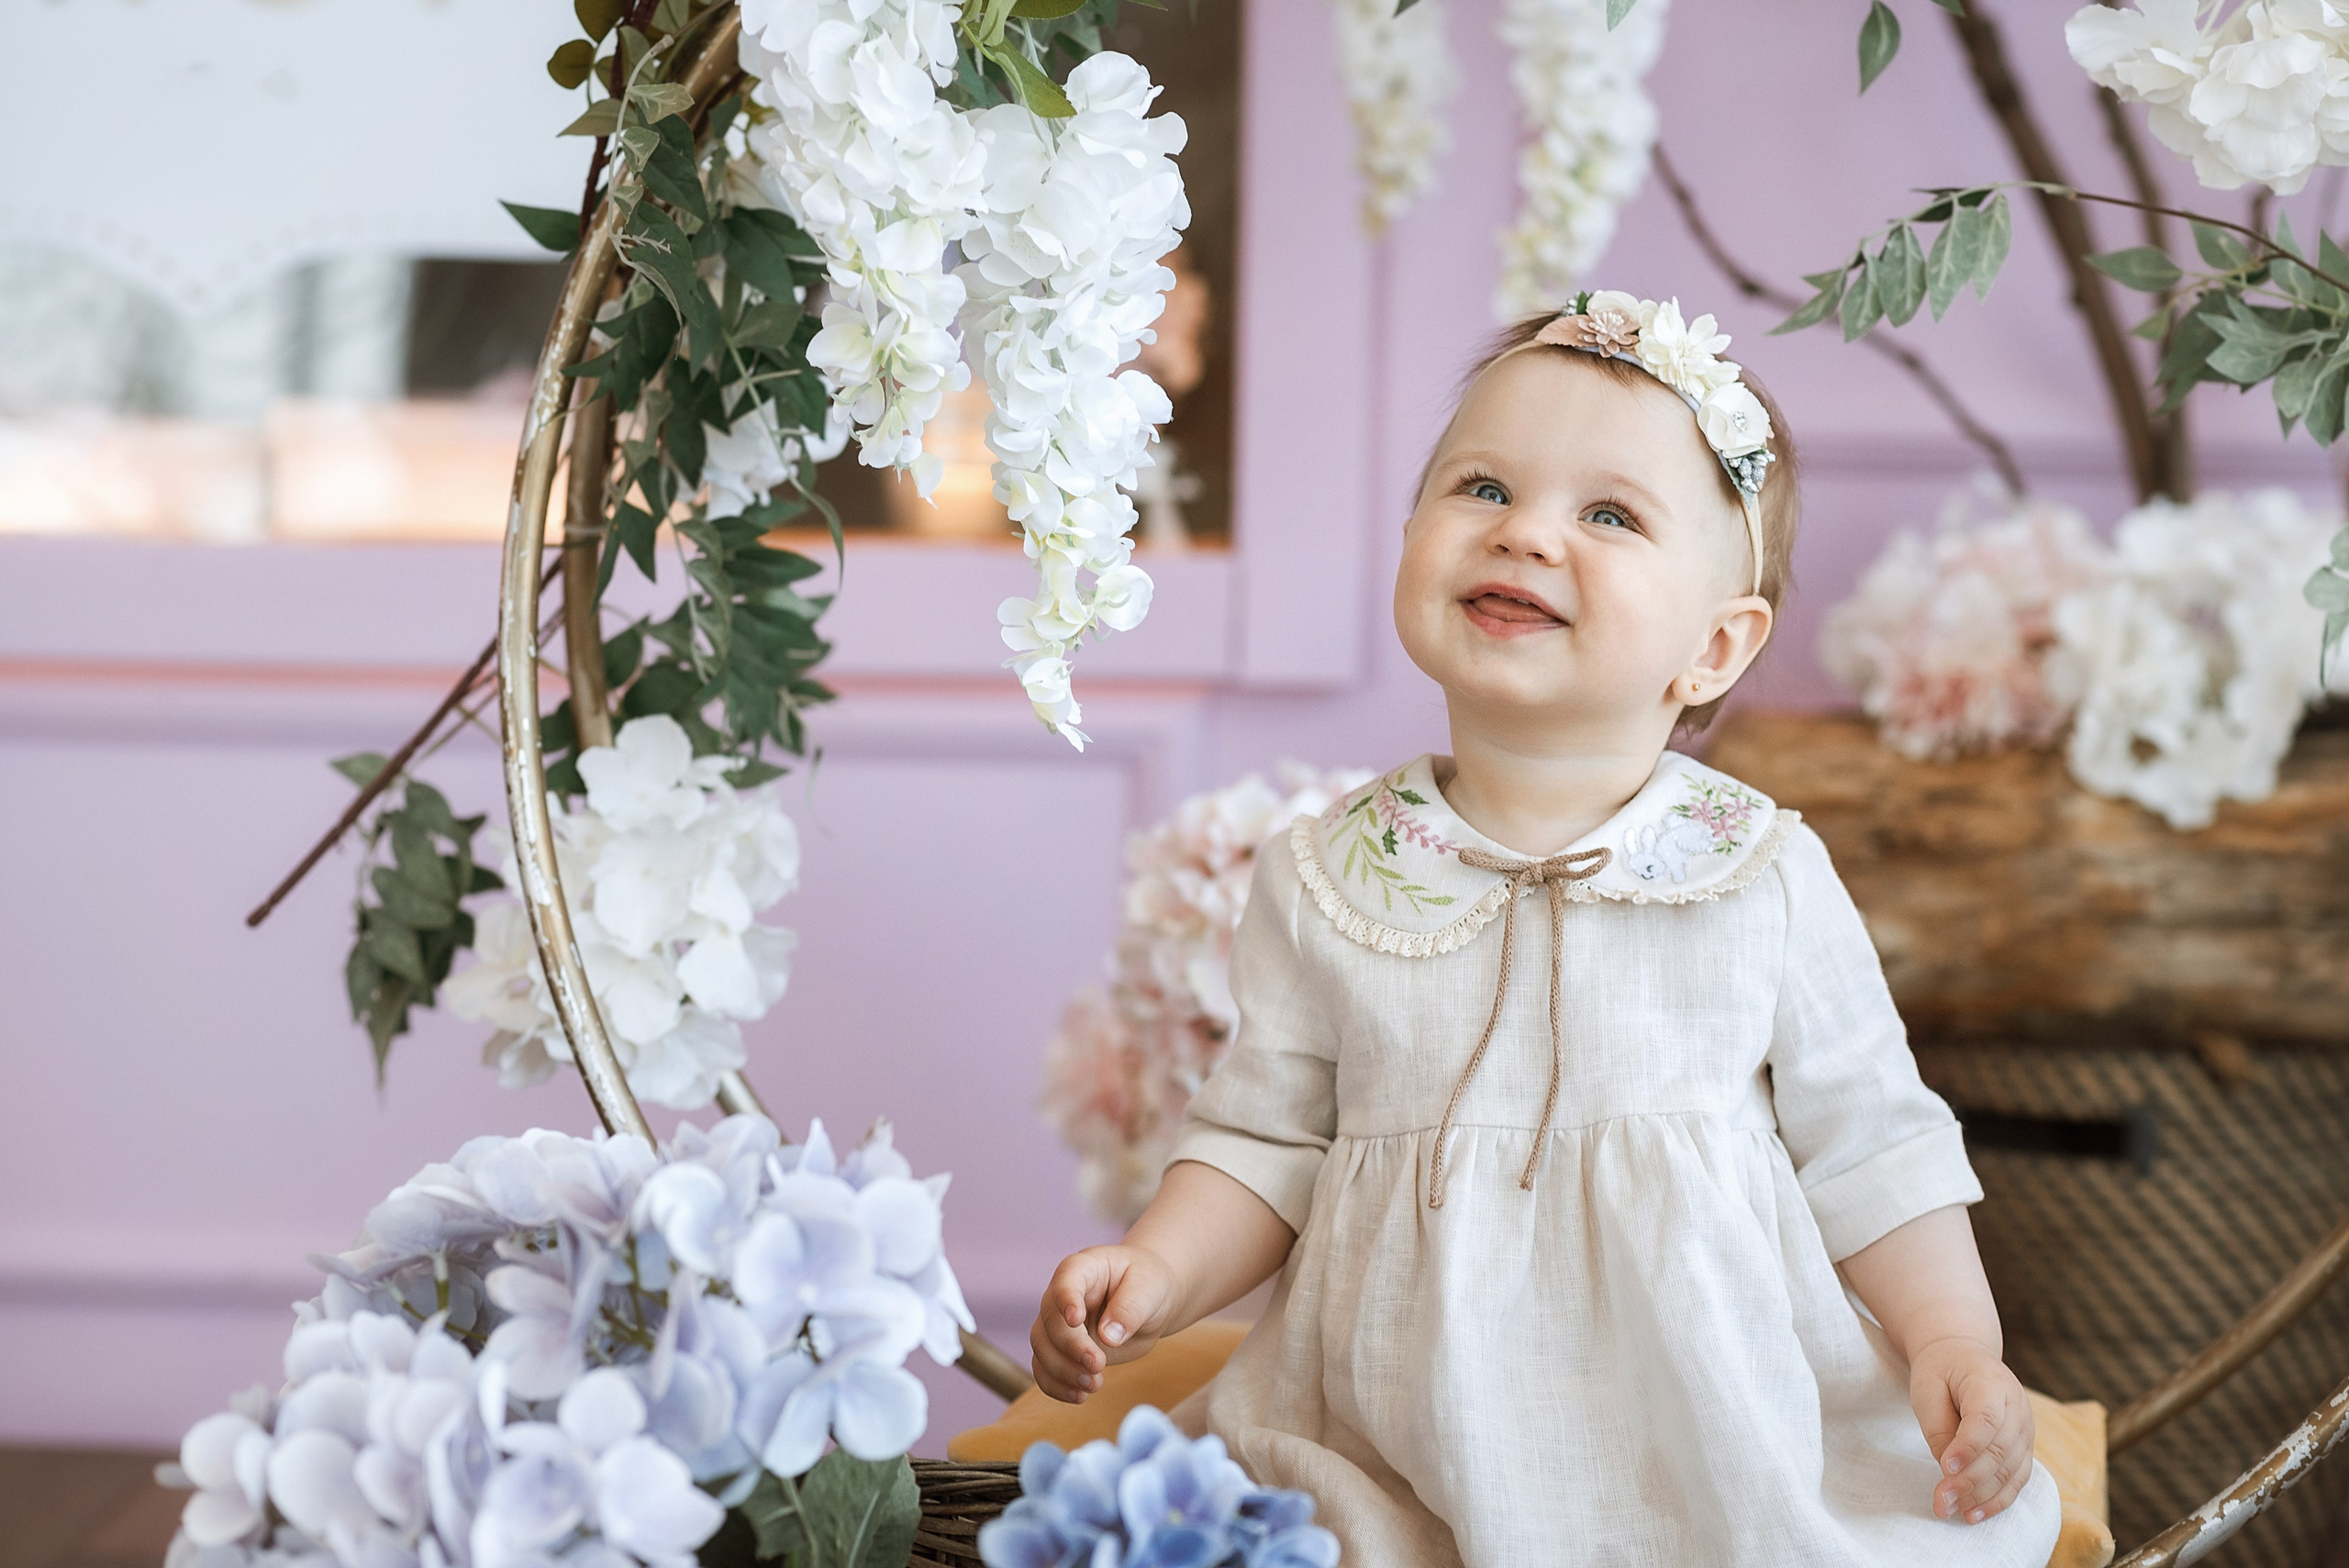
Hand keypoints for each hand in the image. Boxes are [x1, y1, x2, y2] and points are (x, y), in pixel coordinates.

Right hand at [1029, 1244, 1179, 1403]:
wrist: (1148, 1302)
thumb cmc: (1148, 1285)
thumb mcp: (1149, 1288)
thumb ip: (1130, 1308)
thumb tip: (1108, 1337)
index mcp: (1083, 1268)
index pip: (1066, 1280)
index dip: (1066, 1299)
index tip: (1076, 1320)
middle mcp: (1062, 1295)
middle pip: (1050, 1321)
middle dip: (1071, 1348)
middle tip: (1098, 1366)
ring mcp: (1058, 1323)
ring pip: (1041, 1348)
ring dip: (1062, 1371)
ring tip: (1094, 1385)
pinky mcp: (1061, 1350)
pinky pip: (1044, 1369)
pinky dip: (1056, 1386)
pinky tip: (1079, 1396)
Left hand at [1910, 1336, 2035, 1523]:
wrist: (1963, 1355)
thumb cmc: (1940, 1372)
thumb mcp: (1927, 1389)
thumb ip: (1939, 1428)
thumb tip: (1949, 1471)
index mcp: (1991, 1382)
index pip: (1985, 1419)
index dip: (1968, 1447)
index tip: (1945, 1468)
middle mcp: (2017, 1406)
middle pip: (1999, 1450)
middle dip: (1970, 1481)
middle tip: (1941, 1501)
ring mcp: (2026, 1428)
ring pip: (2010, 1469)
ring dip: (1982, 1496)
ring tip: (1952, 1511)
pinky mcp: (2024, 1447)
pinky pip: (2017, 1479)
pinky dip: (1998, 1499)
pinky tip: (1975, 1514)